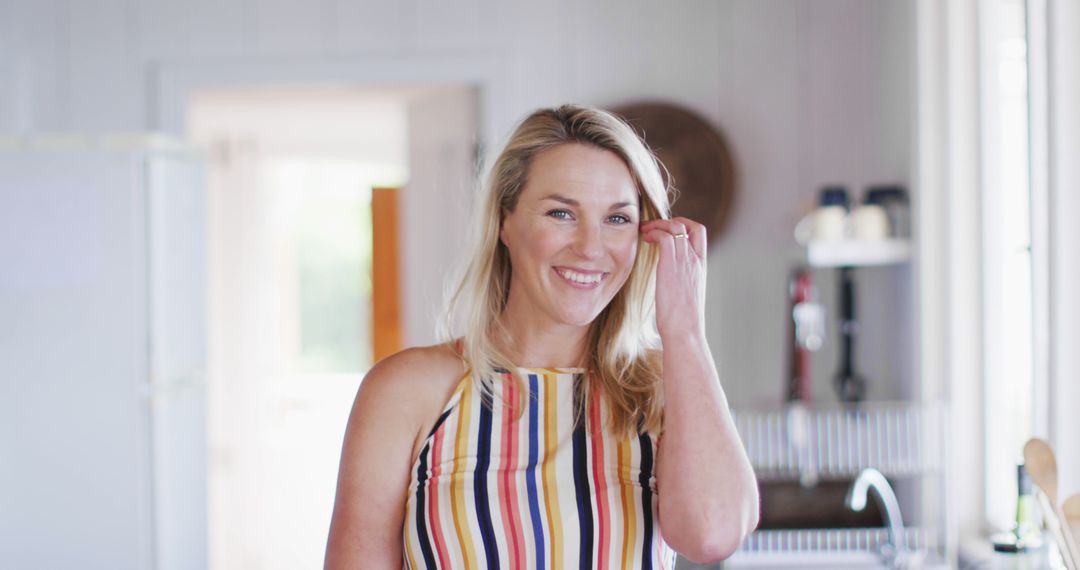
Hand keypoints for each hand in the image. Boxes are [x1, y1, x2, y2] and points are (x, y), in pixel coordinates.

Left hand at [640, 217, 706, 342]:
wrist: (685, 332)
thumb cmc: (683, 322)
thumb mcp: (686, 296)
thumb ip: (681, 283)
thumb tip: (670, 285)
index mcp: (701, 267)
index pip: (699, 234)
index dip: (684, 226)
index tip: (668, 231)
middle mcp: (696, 261)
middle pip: (691, 225)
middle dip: (672, 220)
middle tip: (654, 227)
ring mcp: (685, 261)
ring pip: (676, 227)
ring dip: (658, 224)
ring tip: (644, 231)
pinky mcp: (671, 265)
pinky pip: (665, 236)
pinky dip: (654, 232)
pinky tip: (645, 239)